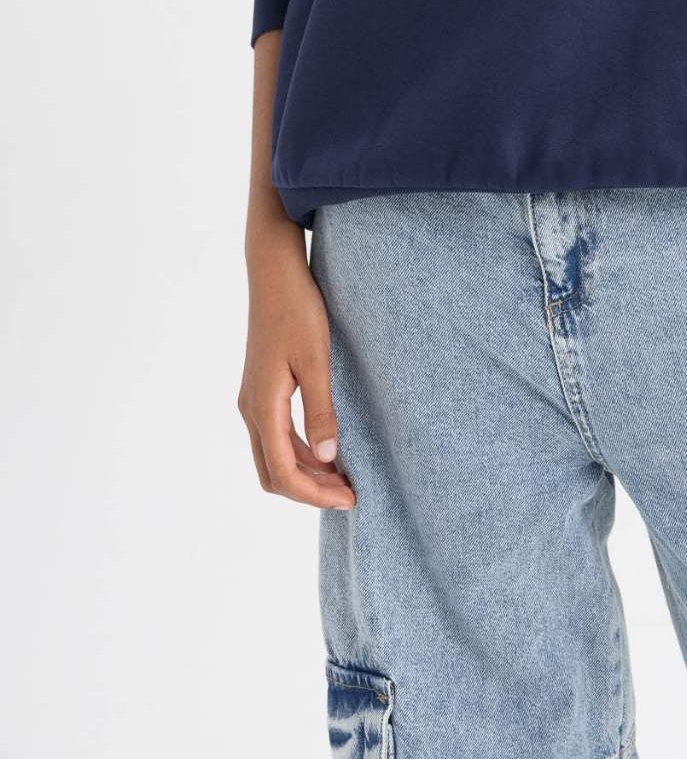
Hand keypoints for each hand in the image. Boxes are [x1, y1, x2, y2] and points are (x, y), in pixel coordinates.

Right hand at [237, 238, 355, 509]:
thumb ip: (321, 410)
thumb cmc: (298, 310)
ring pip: (273, 456)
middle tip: (349, 494)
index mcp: (262, 407)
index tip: (350, 499)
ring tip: (343, 477)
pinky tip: (326, 449)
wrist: (274, 273)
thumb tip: (328, 457)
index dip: (315, 494)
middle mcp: (251, 409)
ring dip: (305, 473)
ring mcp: (253, 399)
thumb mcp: (316, 360)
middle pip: (273, 473)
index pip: (283, 473)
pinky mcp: (261, 389)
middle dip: (309, 491)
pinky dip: (299, 452)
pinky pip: (275, 436)